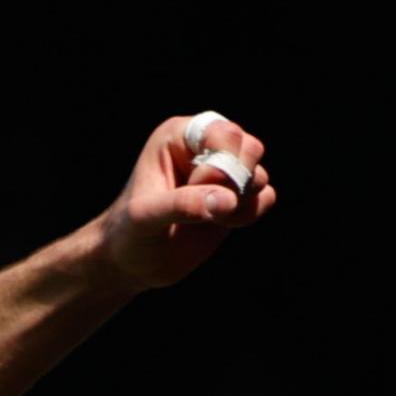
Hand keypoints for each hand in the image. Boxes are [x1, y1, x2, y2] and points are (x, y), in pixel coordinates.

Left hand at [94, 111, 276, 288]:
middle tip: (206, 205)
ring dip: (241, 201)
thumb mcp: (145, 217)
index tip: (196, 186)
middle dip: (234, 182)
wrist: (133, 262)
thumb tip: (226, 200)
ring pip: (259, 174)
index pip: (223, 133)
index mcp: (179, 136)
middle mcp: (204, 148)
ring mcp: (223, 173)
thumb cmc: (129, 233)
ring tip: (209, 217)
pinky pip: (266, 197)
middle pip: (250, 148)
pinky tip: (222, 225)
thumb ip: (182, 204)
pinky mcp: (236, 197)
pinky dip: (251, 213)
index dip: (221, 163)